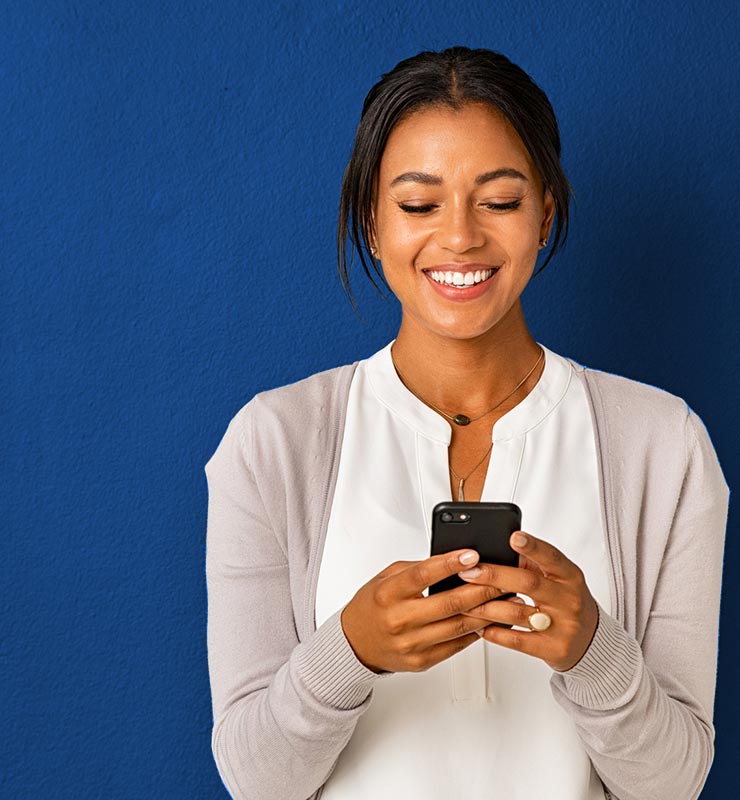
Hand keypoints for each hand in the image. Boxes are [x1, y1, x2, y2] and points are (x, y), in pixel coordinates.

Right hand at [341, 550, 504, 673]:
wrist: (356, 643)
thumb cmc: (372, 606)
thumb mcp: (387, 577)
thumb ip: (417, 568)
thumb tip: (453, 561)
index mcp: (388, 593)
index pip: (423, 575)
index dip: (450, 564)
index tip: (472, 555)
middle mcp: (399, 619)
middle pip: (449, 603)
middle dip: (481, 589)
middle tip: (502, 577)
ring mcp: (411, 643)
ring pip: (458, 626)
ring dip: (487, 612)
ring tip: (506, 599)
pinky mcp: (422, 661)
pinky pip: (456, 645)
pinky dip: (476, 632)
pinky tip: (489, 620)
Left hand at [459, 531, 598, 671]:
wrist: (591, 641)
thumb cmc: (566, 602)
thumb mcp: (559, 579)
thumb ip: (532, 565)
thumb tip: (497, 549)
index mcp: (570, 576)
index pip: (552, 557)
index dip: (533, 546)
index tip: (513, 537)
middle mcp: (569, 599)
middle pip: (529, 583)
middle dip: (494, 576)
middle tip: (469, 572)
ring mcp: (563, 626)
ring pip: (518, 613)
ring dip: (486, 607)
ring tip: (464, 603)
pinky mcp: (553, 649)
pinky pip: (518, 640)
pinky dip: (495, 633)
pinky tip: (480, 626)